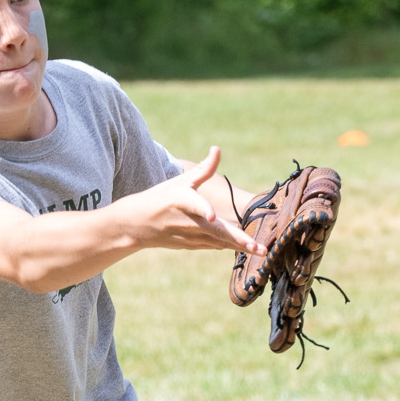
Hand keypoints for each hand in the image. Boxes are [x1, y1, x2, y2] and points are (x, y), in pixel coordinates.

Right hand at [126, 147, 262, 254]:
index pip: (195, 205)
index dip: (204, 209)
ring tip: (261, 251)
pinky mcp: (193, 246)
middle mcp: (188, 222)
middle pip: (216, 232)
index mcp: (183, 201)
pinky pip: (216, 245)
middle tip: (257, 247)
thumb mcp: (180, 182)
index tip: (211, 217)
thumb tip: (217, 149)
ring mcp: (191, 237)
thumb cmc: (160, 198)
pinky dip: (232, 246)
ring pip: (221, 242)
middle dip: (238, 240)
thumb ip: (203, 169)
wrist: (138, 225)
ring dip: (241, 247)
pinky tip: (249, 249)